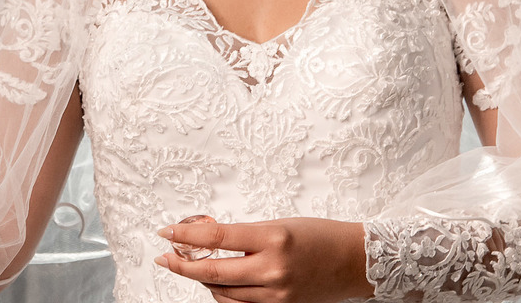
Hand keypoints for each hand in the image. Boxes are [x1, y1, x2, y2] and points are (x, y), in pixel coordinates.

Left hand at [154, 217, 374, 302]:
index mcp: (273, 238)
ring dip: (204, 281)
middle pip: (213, 273)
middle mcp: (273, 269)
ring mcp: (277, 295)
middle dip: (183, 266)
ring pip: (223, 294)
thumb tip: (208, 240)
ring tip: (196, 267)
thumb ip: (245, 235)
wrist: (354, 261)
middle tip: (166, 257)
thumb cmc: (320, 235)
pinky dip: (226, 296)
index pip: (217, 238)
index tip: (167, 232)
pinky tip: (218, 284)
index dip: (186, 235)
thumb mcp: (280, 224)